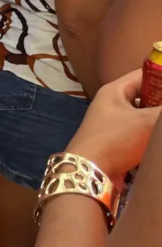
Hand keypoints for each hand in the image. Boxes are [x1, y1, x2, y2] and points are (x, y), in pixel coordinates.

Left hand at [66, 69, 161, 185]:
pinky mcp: (119, 144)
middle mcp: (113, 104)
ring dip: (158, 123)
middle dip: (161, 103)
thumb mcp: (146, 122)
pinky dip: (153, 138)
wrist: (91, 171)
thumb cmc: (115, 139)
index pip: (144, 75)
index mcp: (115, 91)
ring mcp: (115, 125)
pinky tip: (159, 143)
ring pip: (145, 118)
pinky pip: (142, 135)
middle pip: (147, 97)